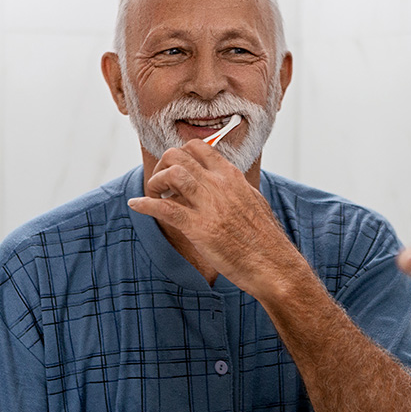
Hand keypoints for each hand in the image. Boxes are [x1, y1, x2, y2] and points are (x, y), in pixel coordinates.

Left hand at [127, 140, 302, 297]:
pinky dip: (145, 205)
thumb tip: (226, 181)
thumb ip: (236, 188)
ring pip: (171, 174)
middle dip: (162, 165)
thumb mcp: (254, 201)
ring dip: (155, 182)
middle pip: (179, 155)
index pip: (199, 147)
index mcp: (232, 177)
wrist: (273, 264)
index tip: (175, 168)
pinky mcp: (199, 228)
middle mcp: (219, 185)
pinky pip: (164, 209)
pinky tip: (137, 206)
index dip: (180, 154)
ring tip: (154, 194)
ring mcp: (209, 205)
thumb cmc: (266, 239)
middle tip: (161, 182)